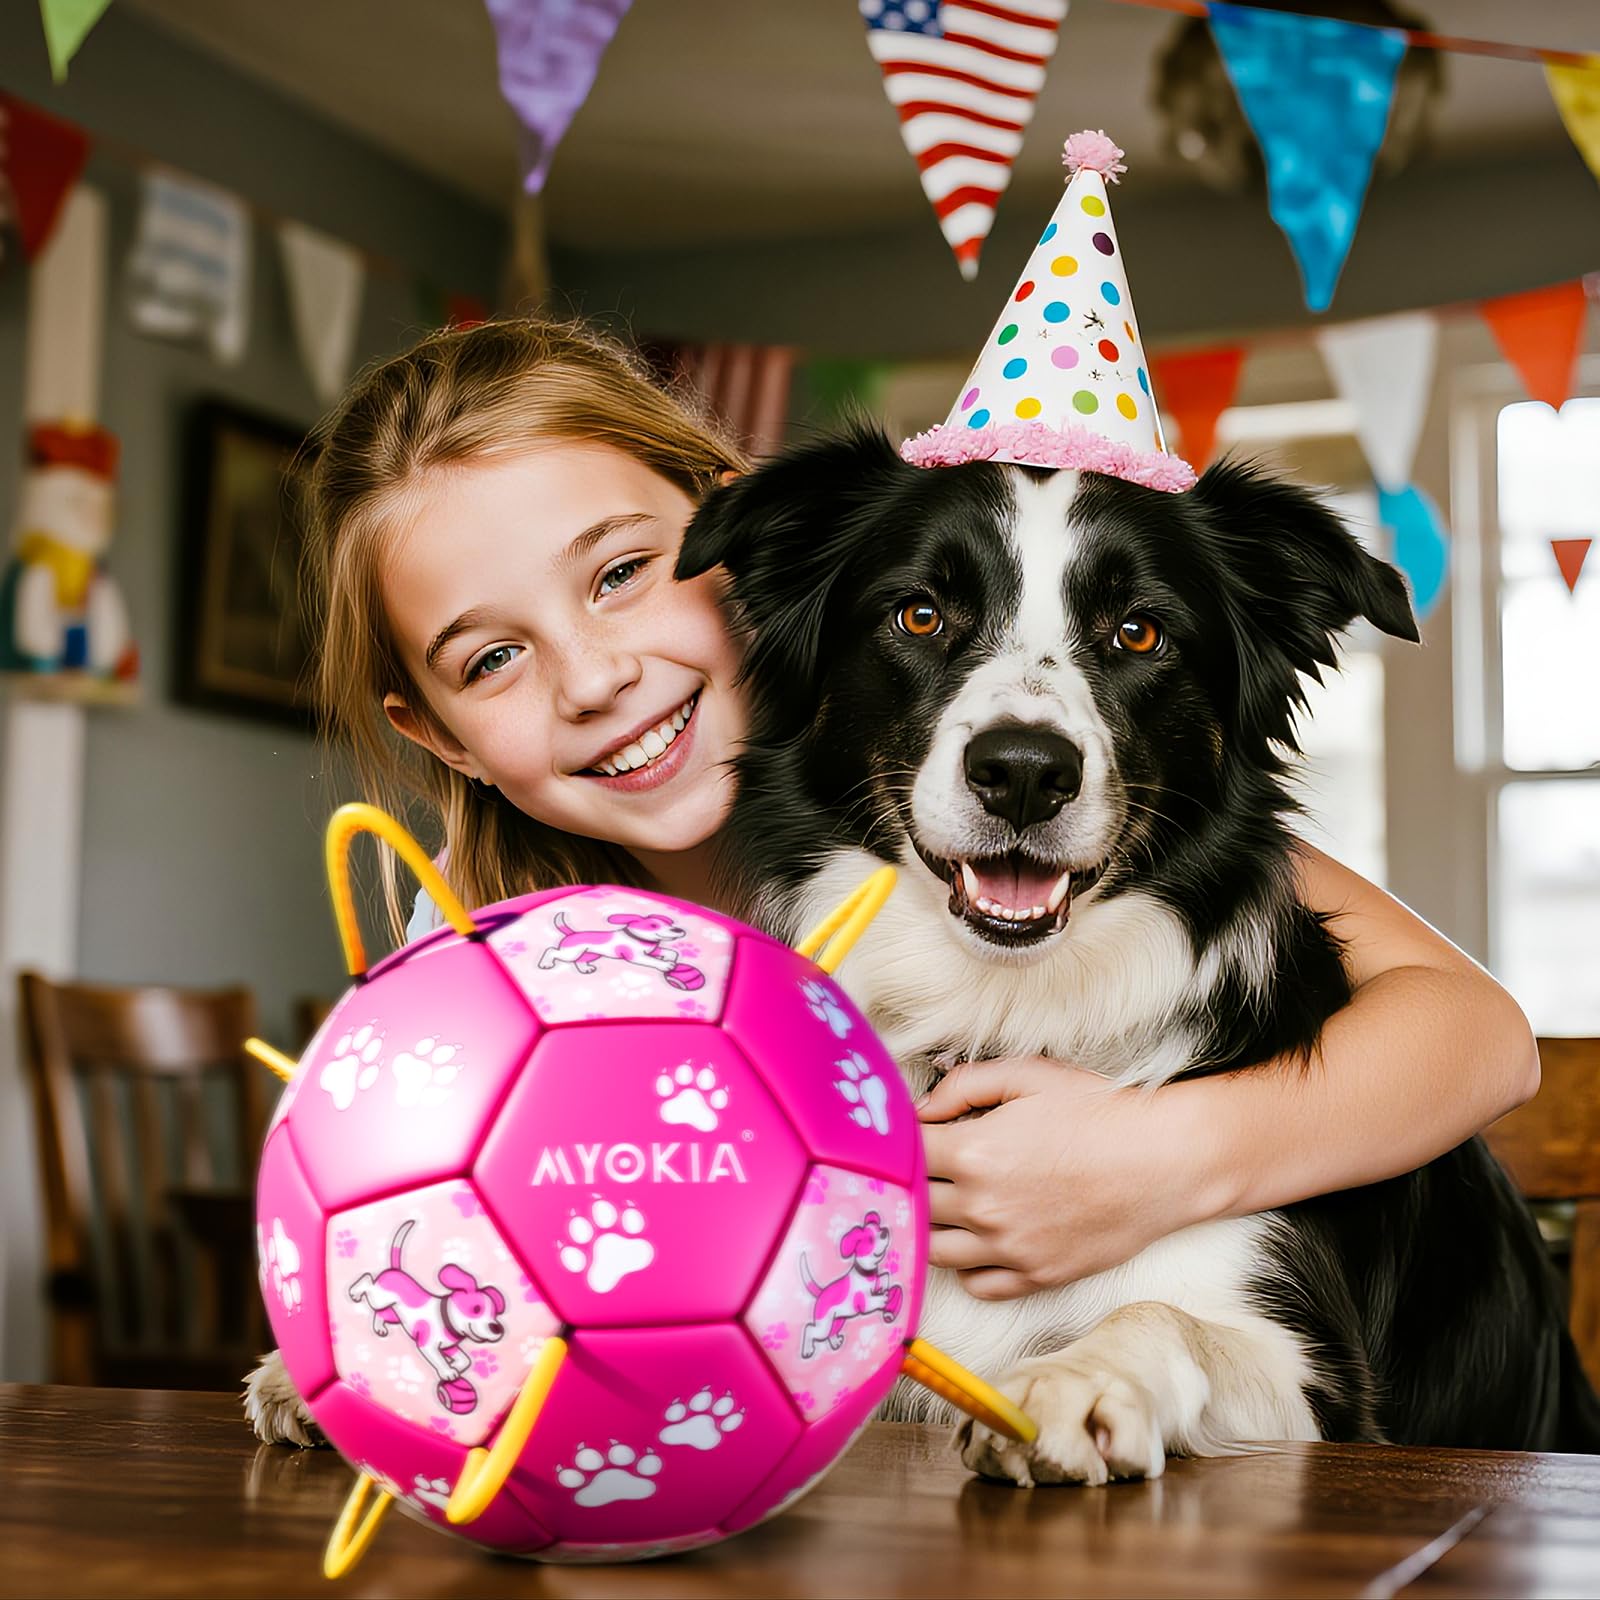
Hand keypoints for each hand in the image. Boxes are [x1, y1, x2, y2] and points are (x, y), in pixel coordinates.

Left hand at [919, 1057, 1215, 1300]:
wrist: (1164, 1161)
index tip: (898, 1139)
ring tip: (939, 1207)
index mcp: (974, 1151)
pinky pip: (977, 1284)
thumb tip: (922, 1108)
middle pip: (911, 1206)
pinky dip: (966, 1266)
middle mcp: (983, 1206)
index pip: (904, 1156)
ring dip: (928, 1228)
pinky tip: (976, 1240)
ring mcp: (1009, 1248)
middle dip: (907, 1185)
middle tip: (914, 1173)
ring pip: (934, 1251)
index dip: (895, 1145)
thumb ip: (964, 1085)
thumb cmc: (1099, 1111)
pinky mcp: (1036, 1275)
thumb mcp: (1029, 1074)